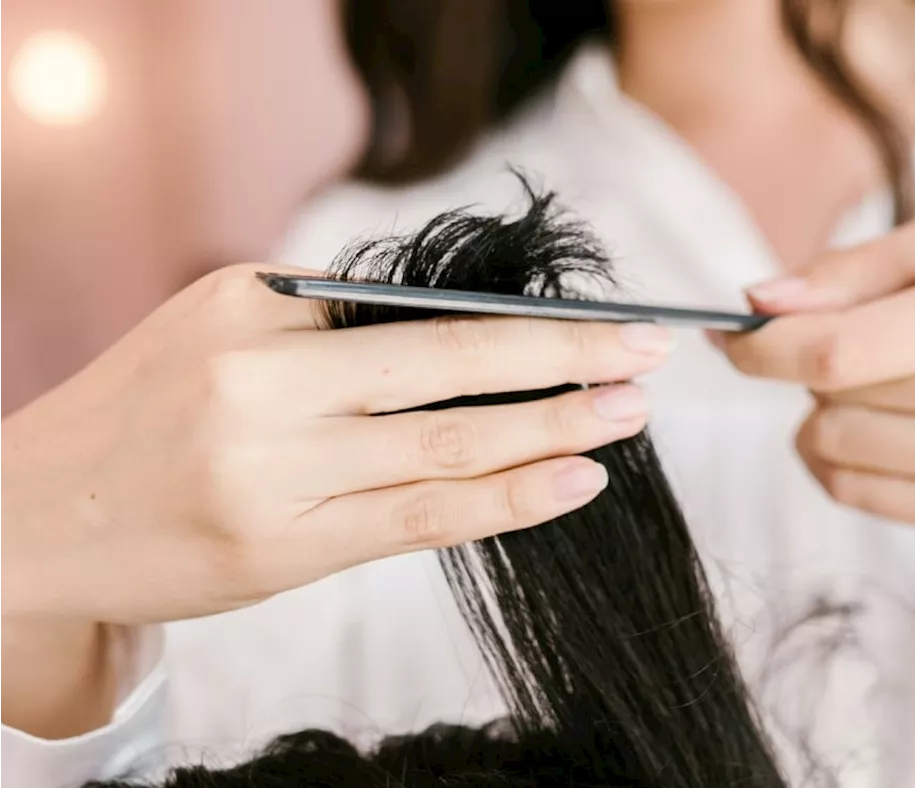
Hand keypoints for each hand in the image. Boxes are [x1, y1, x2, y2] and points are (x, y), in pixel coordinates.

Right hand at [0, 264, 671, 624]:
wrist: (37, 517)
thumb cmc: (149, 410)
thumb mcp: (222, 328)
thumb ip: (335, 325)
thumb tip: (474, 328)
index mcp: (255, 312)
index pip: (422, 311)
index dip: (525, 320)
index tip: (604, 321)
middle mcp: (266, 386)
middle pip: (450, 366)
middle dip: (564, 359)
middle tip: (649, 355)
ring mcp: (276, 473)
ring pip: (448, 446)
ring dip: (552, 427)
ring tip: (626, 415)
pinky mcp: (285, 548)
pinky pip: (419, 519)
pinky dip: (504, 500)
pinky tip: (571, 482)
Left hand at [715, 221, 914, 533]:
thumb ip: (845, 272)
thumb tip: (760, 303)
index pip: (844, 350)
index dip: (767, 346)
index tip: (732, 334)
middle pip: (832, 395)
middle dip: (811, 363)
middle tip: (855, 343)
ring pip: (829, 444)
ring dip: (823, 411)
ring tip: (878, 385)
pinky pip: (848, 491)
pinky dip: (835, 456)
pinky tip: (878, 428)